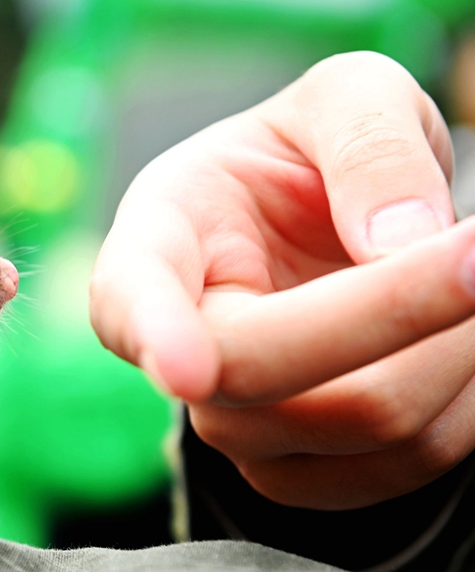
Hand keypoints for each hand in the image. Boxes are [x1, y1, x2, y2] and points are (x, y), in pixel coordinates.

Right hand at [90, 51, 474, 509]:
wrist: (321, 235)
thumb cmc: (312, 158)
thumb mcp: (346, 98)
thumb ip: (368, 142)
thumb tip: (399, 242)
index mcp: (157, 241)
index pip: (130, 297)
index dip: (152, 335)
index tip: (187, 371)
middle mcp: (179, 348)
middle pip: (263, 371)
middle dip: (400, 309)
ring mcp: (233, 424)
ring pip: (361, 421)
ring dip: (459, 346)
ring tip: (474, 271)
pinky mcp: (296, 474)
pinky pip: (408, 462)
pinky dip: (468, 400)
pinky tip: (460, 339)